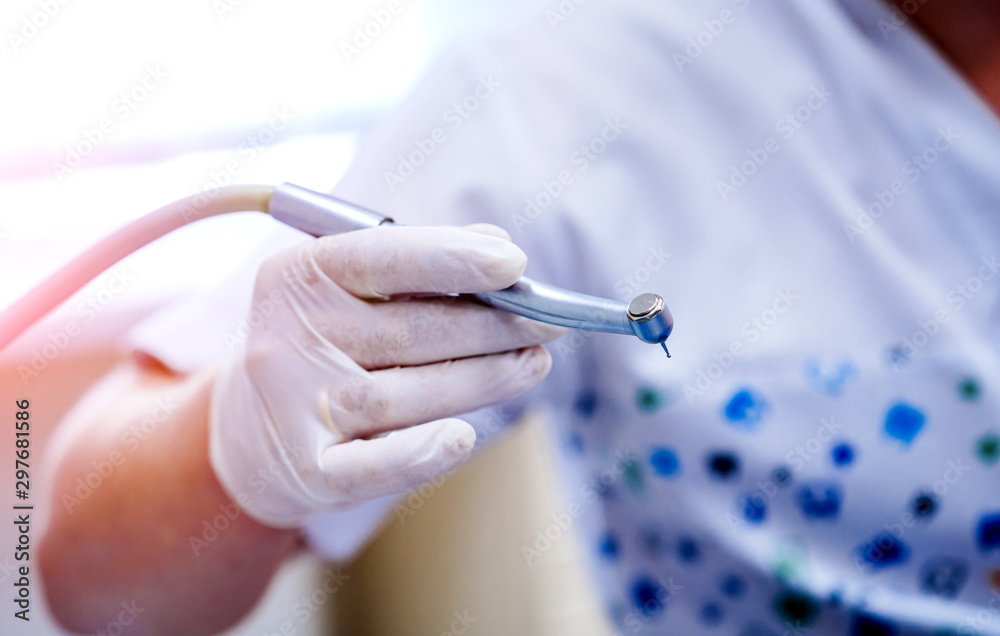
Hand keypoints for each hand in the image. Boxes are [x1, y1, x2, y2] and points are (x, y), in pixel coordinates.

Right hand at [210, 224, 562, 526]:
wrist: (248, 432)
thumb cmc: (320, 347)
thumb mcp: (347, 292)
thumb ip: (417, 267)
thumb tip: (498, 248)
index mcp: (296, 279)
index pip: (378, 258)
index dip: (450, 257)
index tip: (515, 264)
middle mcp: (286, 340)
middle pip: (406, 331)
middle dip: (489, 327)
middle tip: (547, 323)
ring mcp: (292, 410)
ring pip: (402, 395)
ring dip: (480, 380)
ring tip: (532, 365)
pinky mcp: (304, 471)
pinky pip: (367, 467)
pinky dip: (417, 454)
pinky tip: (463, 438)